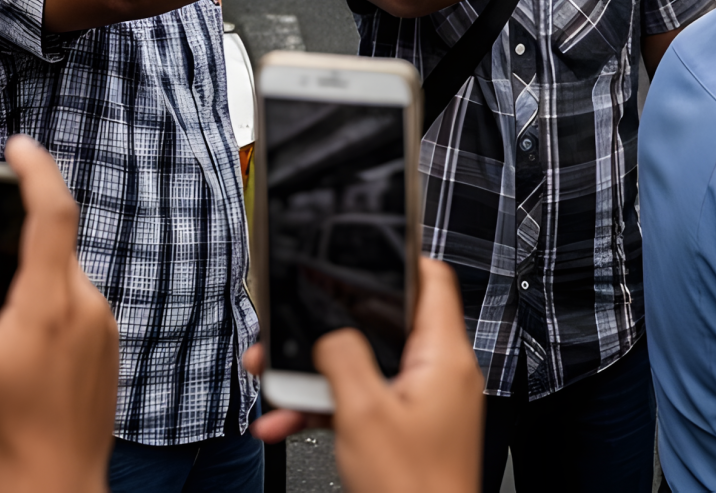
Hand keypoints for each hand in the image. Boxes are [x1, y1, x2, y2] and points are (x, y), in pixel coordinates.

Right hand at [0, 137, 117, 492]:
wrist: (54, 490)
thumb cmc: (5, 438)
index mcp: (51, 302)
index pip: (53, 211)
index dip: (36, 169)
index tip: (20, 147)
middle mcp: (88, 307)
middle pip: (50, 251)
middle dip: (11, 260)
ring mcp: (103, 330)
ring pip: (57, 285)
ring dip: (25, 299)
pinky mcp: (107, 351)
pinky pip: (70, 314)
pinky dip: (41, 323)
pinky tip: (19, 369)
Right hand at [247, 259, 481, 492]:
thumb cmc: (412, 489)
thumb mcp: (363, 414)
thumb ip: (341, 360)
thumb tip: (329, 336)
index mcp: (443, 356)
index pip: (432, 280)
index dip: (401, 255)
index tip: (365, 247)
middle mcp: (440, 374)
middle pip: (383, 325)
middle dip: (329, 329)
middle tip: (293, 327)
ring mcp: (424, 403)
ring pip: (364, 368)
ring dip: (316, 377)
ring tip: (272, 383)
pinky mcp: (407, 430)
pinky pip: (362, 404)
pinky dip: (326, 410)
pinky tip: (286, 422)